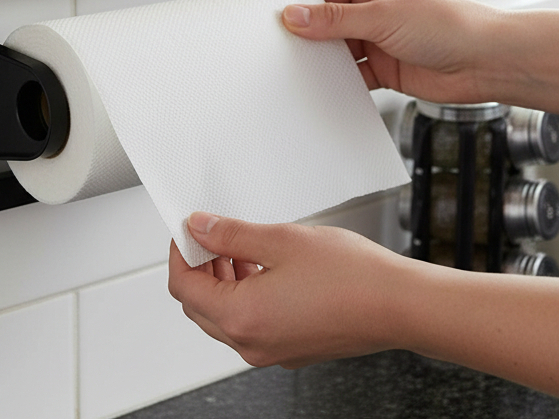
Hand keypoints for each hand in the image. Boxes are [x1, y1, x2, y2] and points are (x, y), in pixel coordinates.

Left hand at [168, 212, 403, 368]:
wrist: (400, 306)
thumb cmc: (350, 277)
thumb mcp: (279, 240)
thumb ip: (230, 235)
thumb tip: (198, 228)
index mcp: (241, 317)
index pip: (184, 286)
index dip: (180, 253)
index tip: (187, 230)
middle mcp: (251, 343)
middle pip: (199, 305)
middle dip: (199, 267)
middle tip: (210, 235)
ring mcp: (271, 351)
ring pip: (223, 316)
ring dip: (221, 281)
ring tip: (237, 247)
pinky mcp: (290, 349)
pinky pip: (250, 324)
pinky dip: (244, 295)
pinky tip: (261, 268)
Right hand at [281, 0, 503, 104]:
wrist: (486, 62)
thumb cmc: (450, 24)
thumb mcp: (382, 16)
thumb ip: (335, 20)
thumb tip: (295, 15)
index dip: (300, 8)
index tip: (277, 22)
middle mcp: (374, 8)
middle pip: (328, 23)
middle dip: (309, 38)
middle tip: (284, 50)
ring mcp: (379, 39)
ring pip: (339, 51)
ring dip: (325, 62)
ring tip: (302, 71)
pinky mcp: (385, 68)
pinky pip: (353, 75)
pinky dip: (340, 82)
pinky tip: (328, 87)